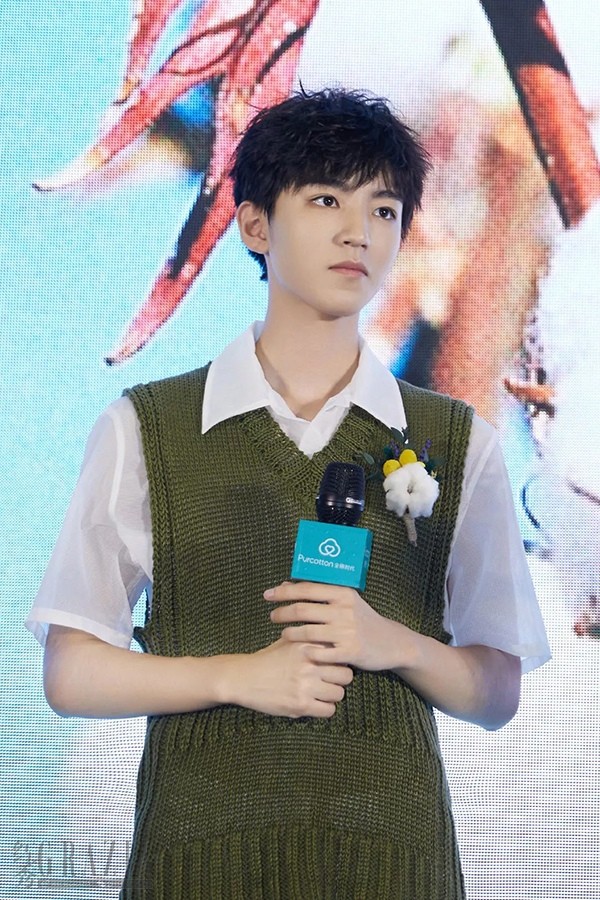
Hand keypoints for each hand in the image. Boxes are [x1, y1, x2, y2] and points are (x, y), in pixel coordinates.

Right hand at [233, 637, 352, 718]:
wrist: (244, 678)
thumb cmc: (268, 659)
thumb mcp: (290, 641)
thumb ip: (312, 640)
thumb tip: (337, 643)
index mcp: (308, 645)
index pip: (341, 653)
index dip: (339, 660)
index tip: (333, 665)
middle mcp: (310, 663)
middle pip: (346, 675)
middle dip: (340, 679)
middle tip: (330, 681)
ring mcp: (306, 685)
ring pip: (339, 694)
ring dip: (332, 695)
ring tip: (322, 693)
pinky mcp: (300, 704)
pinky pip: (328, 710)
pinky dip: (325, 709)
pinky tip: (315, 704)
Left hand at [265, 581, 400, 671]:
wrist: (391, 642)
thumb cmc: (362, 620)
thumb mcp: (345, 601)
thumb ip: (318, 593)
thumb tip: (286, 584)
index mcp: (342, 593)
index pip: (306, 589)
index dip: (284, 592)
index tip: (267, 595)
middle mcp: (344, 610)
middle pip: (303, 610)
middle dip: (282, 613)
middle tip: (272, 616)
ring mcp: (347, 631)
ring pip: (308, 632)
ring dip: (290, 634)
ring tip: (282, 634)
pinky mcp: (350, 651)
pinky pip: (320, 653)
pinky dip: (307, 653)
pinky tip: (299, 653)